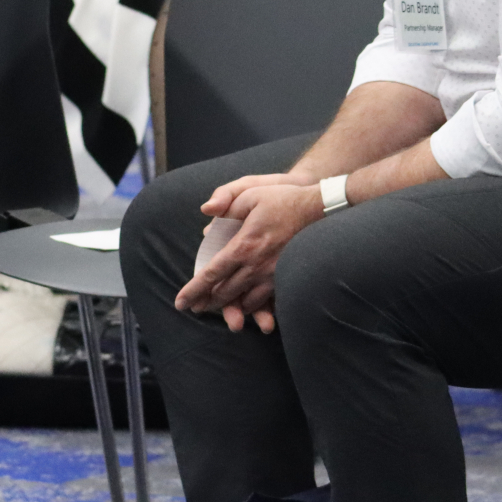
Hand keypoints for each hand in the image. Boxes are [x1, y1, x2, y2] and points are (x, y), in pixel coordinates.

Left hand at [175, 177, 323, 332]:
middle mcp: (256, 266)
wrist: (321, 211)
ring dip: (228, 306)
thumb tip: (206, 211)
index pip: (212, 274)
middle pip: (224, 293)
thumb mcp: (251, 192)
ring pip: (244, 300)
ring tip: (216, 307)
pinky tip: (245, 305)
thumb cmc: (284, 200)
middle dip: (207, 302)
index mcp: (243, 246)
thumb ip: (226, 201)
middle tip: (194, 308)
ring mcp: (272, 276)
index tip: (180, 303)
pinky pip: (264, 300)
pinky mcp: (285, 279)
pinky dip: (251, 305)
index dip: (194, 290)